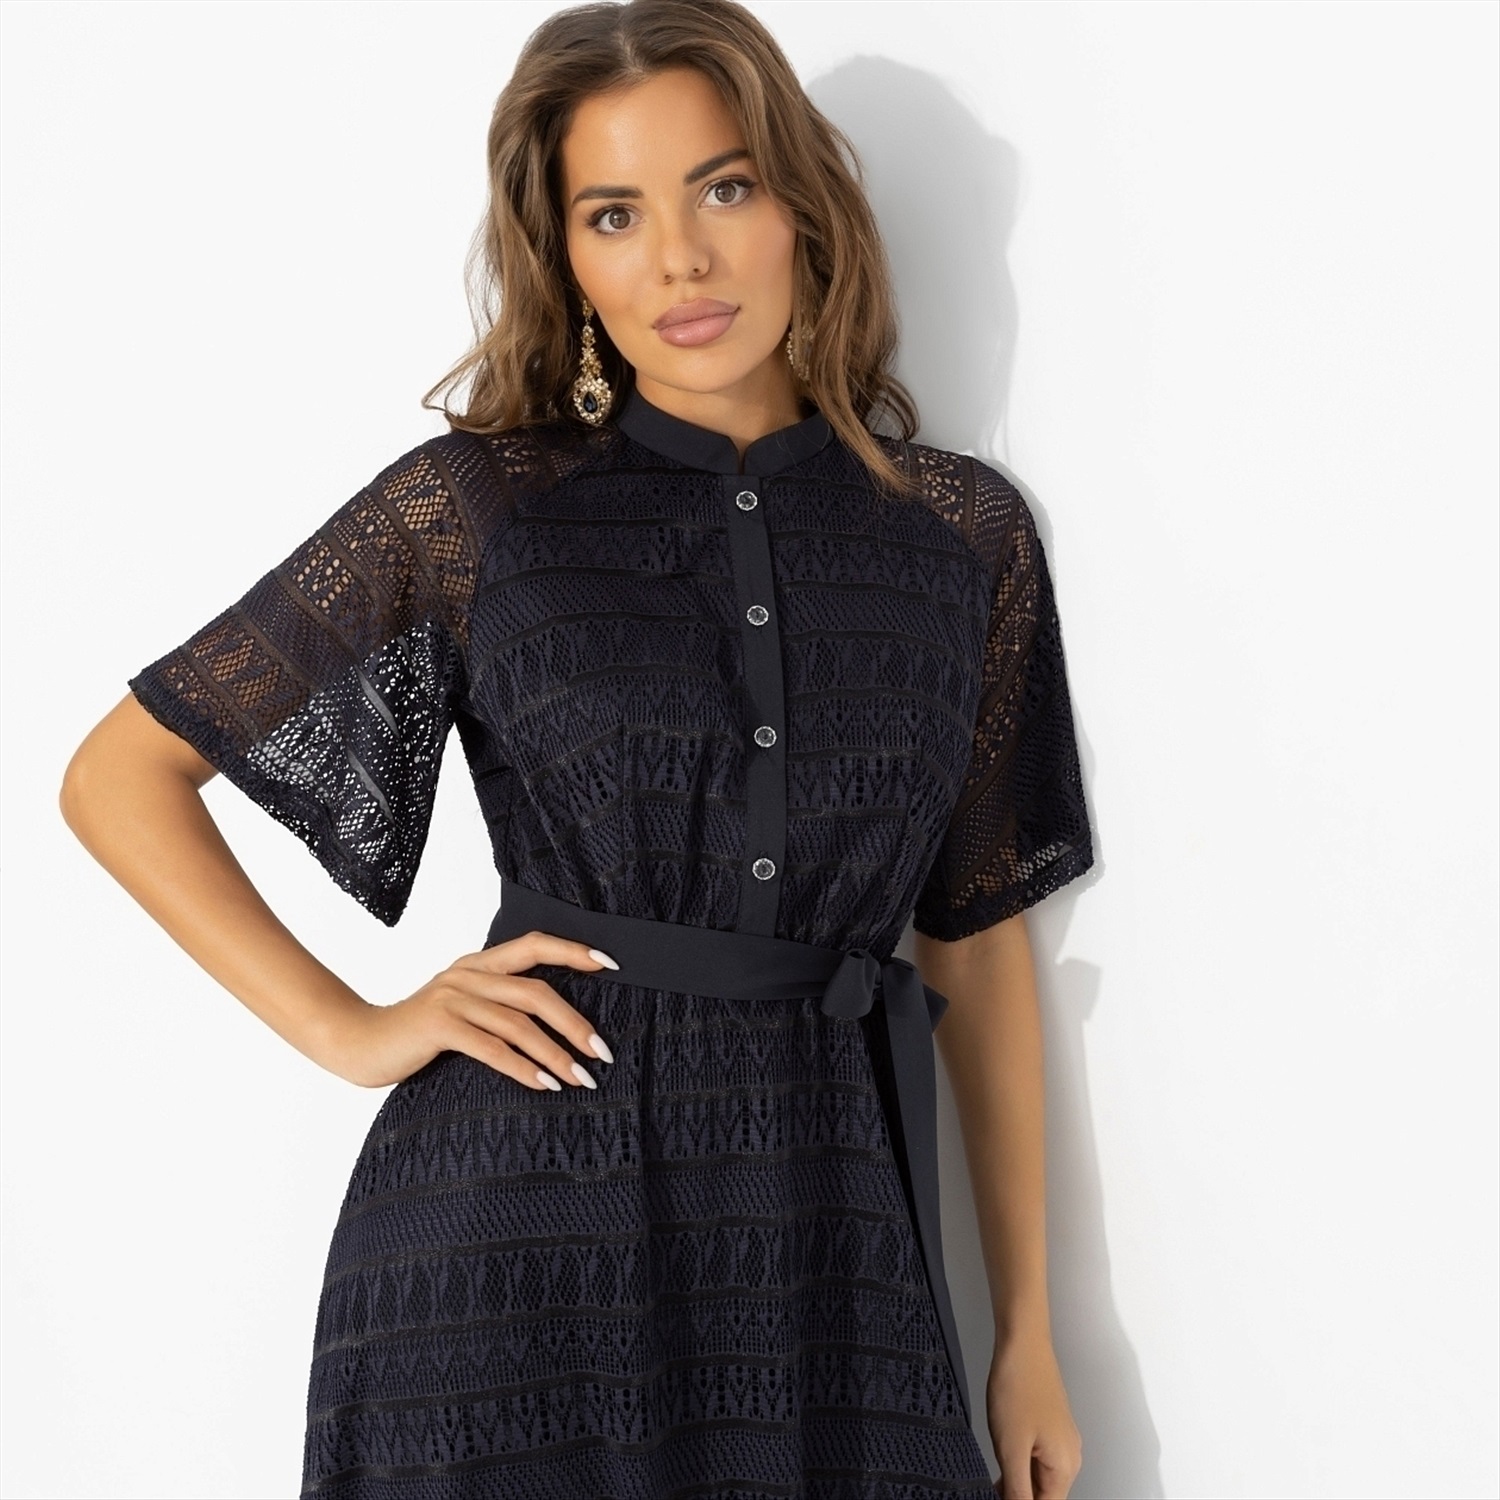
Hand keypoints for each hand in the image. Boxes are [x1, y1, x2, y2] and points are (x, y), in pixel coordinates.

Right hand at [319, 929, 618, 1089]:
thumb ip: (496, 1005)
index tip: (612, 964)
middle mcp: (467, 974)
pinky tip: (546, 1085)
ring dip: (556, 1054)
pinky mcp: (438, 1026)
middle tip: (604, 1052)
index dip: (574, 951)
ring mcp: (452, 998)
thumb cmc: (417, 1033)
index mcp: (477, 963)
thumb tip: (554, 1024)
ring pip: (519, 1023)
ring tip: (582, 1078)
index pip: (534, 945)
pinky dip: (523, 1068)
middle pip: (536, 991)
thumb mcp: (460, 1008)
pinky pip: (492, 1048)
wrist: (358, 1042)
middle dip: (575, 1023)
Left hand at [986, 1331, 1082, 1497]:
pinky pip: (1035, 1457)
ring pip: (1037, 1476)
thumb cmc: (1018, 1386)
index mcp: (1066, 1466)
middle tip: (991, 1484)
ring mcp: (1060, 1440)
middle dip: (1017, 1495)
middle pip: (1044, 1495)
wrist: (1022, 1343)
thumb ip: (1017, 1490)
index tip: (998, 1495)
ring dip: (1016, 1480)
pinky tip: (999, 1456)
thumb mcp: (1011, 1448)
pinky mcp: (1049, 1427)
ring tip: (993, 1470)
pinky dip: (1018, 1463)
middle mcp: (1069, 1456)